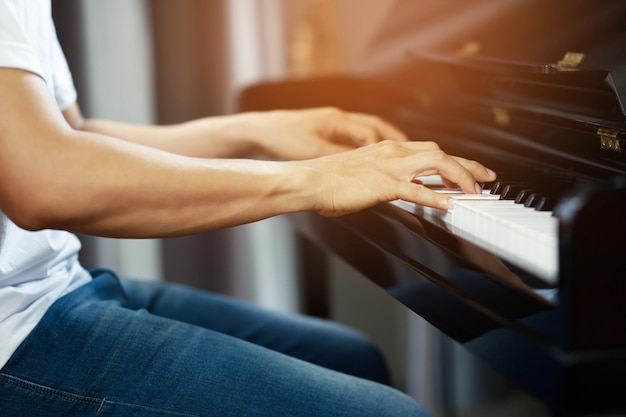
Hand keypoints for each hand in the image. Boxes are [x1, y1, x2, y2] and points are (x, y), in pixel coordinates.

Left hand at [251, 107, 407, 159]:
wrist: (260, 130)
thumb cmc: (282, 137)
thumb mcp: (313, 150)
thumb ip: (339, 157)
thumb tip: (361, 164)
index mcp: (337, 120)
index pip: (371, 132)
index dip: (385, 148)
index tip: (395, 161)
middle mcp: (338, 118)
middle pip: (376, 126)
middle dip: (396, 138)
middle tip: (415, 150)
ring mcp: (332, 123)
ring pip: (366, 129)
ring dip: (384, 140)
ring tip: (399, 152)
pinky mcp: (325, 130)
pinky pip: (354, 135)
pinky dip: (366, 144)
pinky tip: (369, 156)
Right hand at [294, 140, 496, 214]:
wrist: (309, 181)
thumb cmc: (329, 180)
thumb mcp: (362, 174)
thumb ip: (384, 178)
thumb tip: (399, 189)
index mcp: (387, 149)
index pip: (430, 151)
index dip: (454, 161)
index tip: (469, 171)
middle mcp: (392, 152)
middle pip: (441, 153)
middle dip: (468, 165)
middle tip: (487, 178)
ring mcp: (389, 167)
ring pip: (436, 164)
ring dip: (460, 177)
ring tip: (475, 192)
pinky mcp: (382, 184)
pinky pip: (416, 190)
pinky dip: (436, 197)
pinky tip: (449, 205)